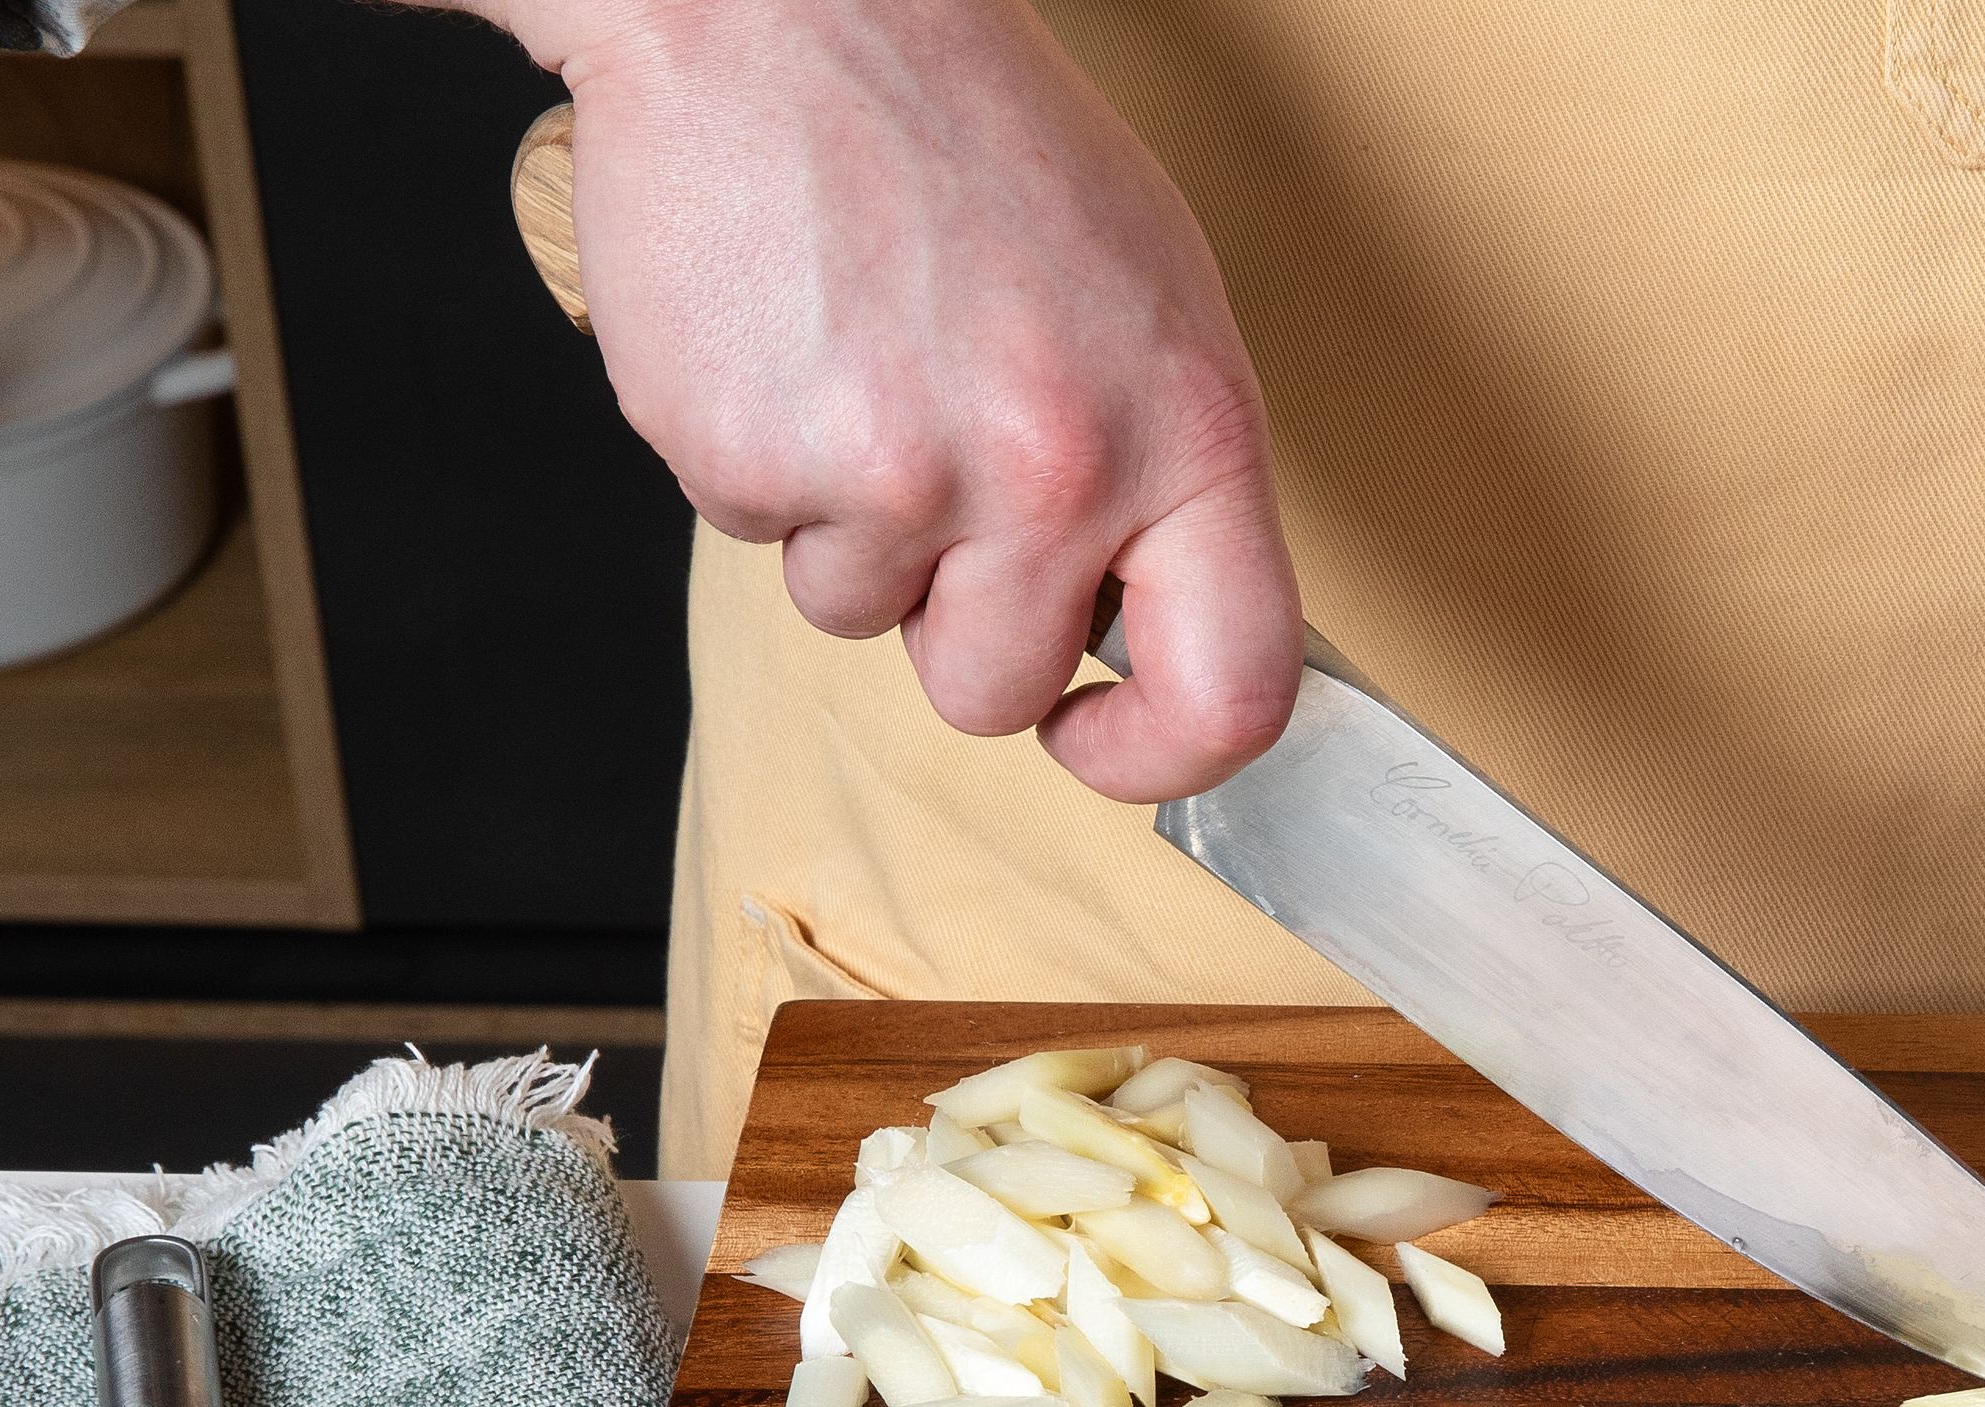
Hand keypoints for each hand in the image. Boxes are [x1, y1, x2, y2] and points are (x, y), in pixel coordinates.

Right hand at [495, 0, 1299, 799]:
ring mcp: (899, 473)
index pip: (1233, 689)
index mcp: (1189, 429)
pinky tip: (783, 335)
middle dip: (952, 622)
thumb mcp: (1152, 302)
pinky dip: (757, 458)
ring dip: (848, 525)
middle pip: (996, 689)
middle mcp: (1059, 469)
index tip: (1097, 740)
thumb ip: (1167, 480)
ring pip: (858, 618)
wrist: (784, 7)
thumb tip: (1157, 636)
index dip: (1161, 755)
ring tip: (858, 361)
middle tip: (934, 471)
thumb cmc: (974, 142)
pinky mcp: (752, 457)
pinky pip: (755, 536)